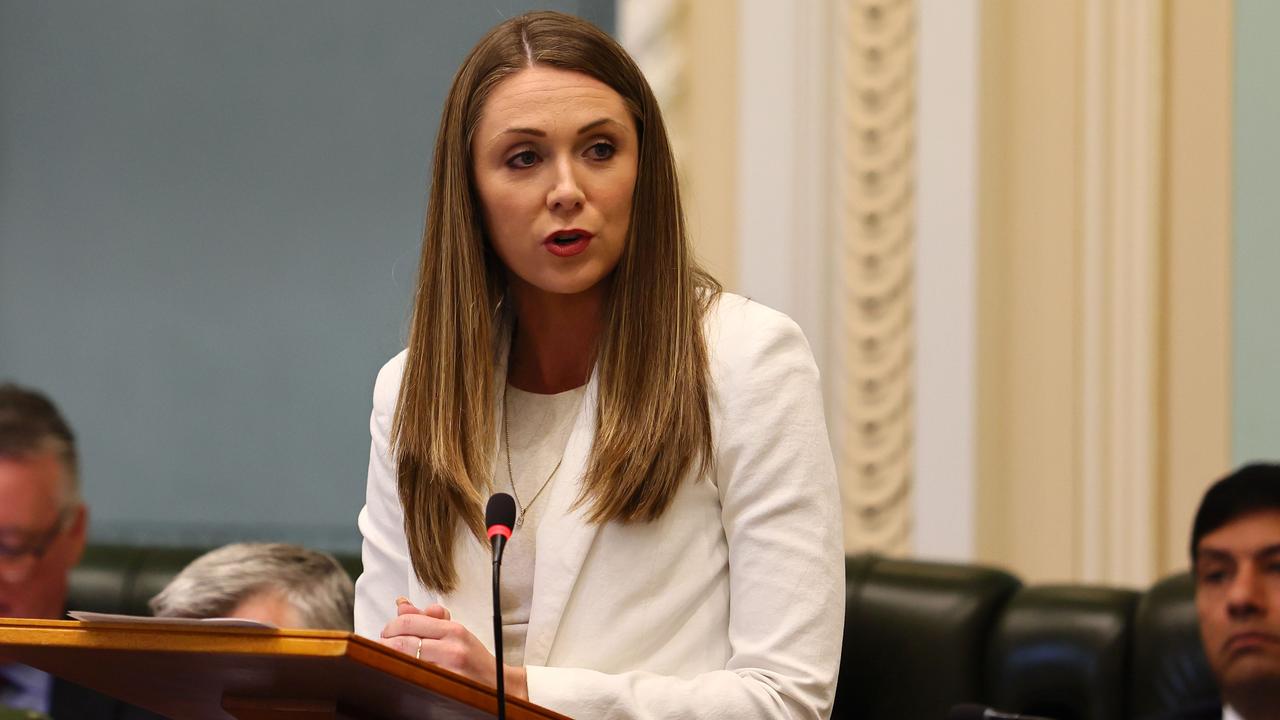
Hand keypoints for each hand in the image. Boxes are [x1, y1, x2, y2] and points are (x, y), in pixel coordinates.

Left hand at [380, 597, 528, 699]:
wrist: (500, 686)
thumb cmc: (474, 660)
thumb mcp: (456, 633)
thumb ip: (429, 618)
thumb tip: (402, 605)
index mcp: (454, 630)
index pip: (410, 621)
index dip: (391, 626)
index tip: (387, 631)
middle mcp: (452, 648)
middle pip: (403, 640)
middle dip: (385, 642)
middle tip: (383, 645)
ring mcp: (448, 670)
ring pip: (404, 659)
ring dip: (389, 657)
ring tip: (387, 657)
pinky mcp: (444, 687)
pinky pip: (412, 677)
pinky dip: (400, 672)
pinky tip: (398, 671)